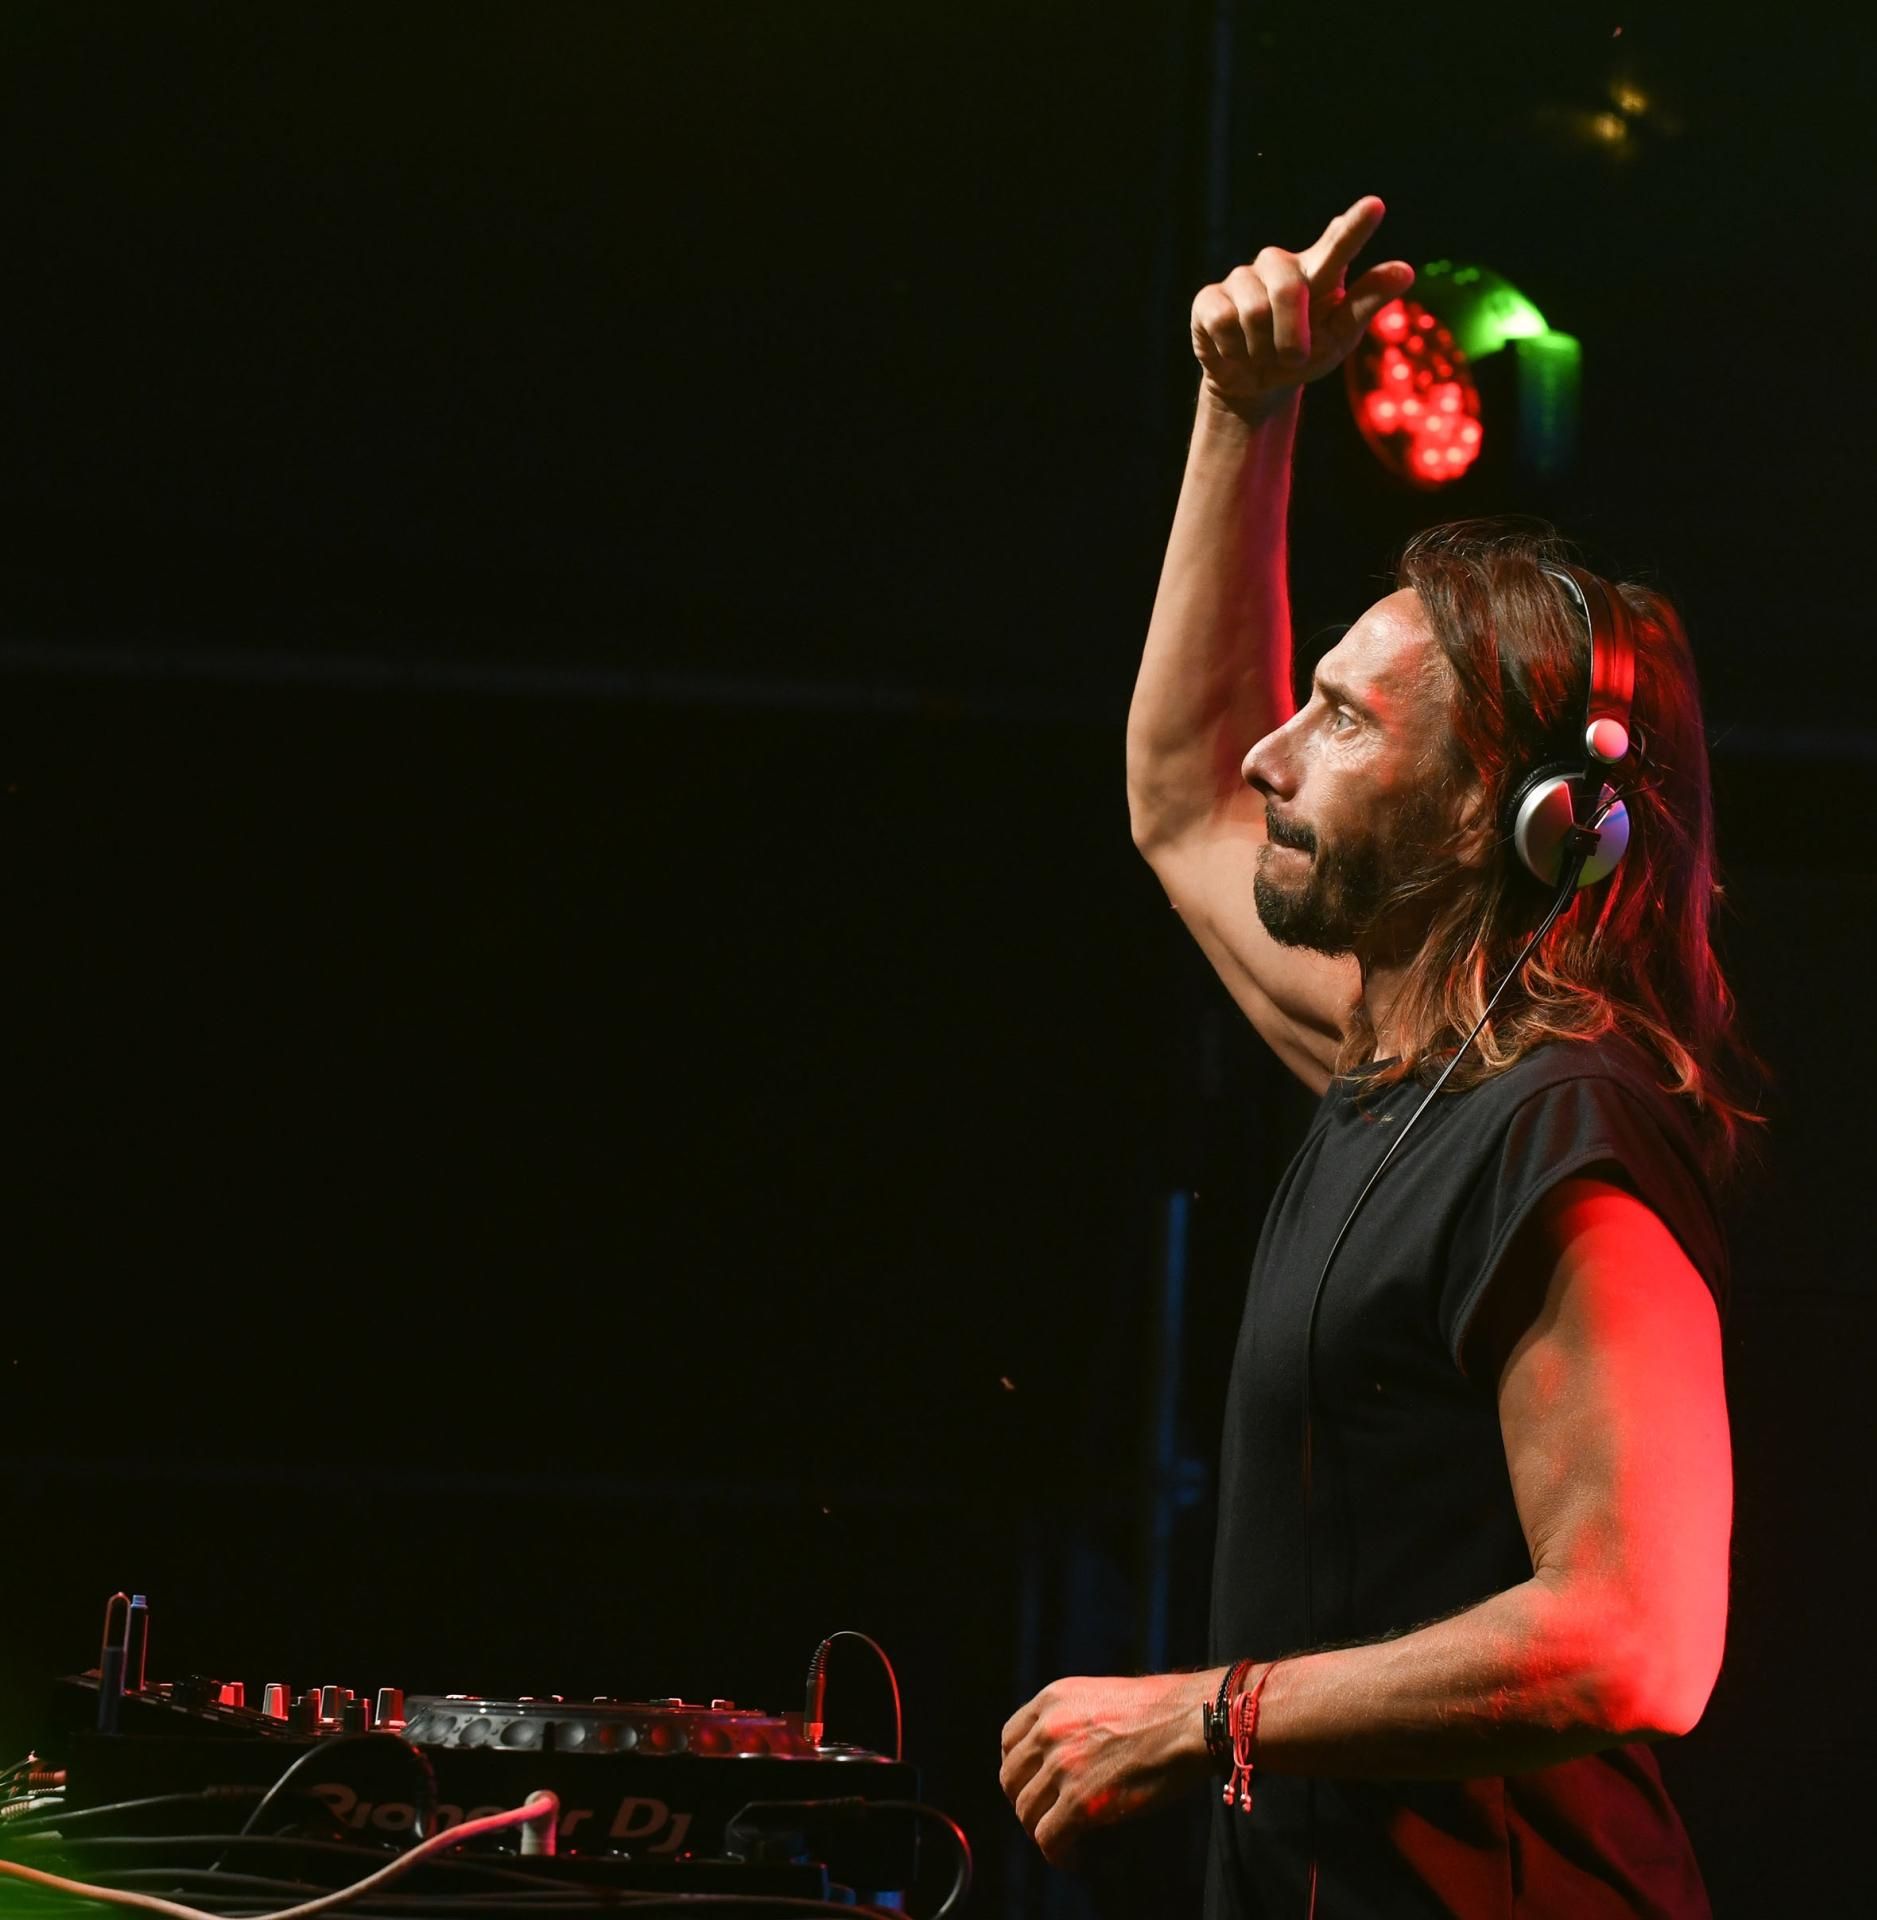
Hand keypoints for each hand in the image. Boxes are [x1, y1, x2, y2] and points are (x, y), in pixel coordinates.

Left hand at [998, 1672, 1212, 1868]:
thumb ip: (1070, 1720)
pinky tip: (1075, 1857)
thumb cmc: (1158, 1710)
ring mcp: (1062, 1765)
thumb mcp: (1098, 1696)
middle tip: (1049, 1816)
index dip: (1019, 1769)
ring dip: (1043, 1831)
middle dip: (1027, 1802)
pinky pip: (1049, 1839)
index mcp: (1052, 1699)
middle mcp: (1049, 1729)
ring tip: (1065, 1840)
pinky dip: (1059, 1854)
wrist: (1190, 1721)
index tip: (1034, 1785)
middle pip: (1011, 1779)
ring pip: (1027, 1812)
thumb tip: (1057, 1758)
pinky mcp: (1081, 1801)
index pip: (1009, 1741)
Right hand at [1191, 196, 1414, 421]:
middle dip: (1290, 336)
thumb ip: (1365, 305)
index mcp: (1318, 271)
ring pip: (1254, 312)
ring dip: (1261, 349)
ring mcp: (1242, 278)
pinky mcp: (1209, 298)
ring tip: (1262, 352)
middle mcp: (1279, 265)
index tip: (1375, 206)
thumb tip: (1405, 271)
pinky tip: (1236, 349)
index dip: (1354, 227)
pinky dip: (1234, 349)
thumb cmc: (1303, 355)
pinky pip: (1224, 322)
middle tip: (1291, 356)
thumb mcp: (1338, 337)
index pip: (1339, 244)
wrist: (1255, 385)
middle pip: (1287, 289)